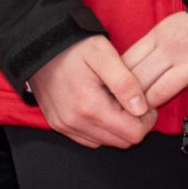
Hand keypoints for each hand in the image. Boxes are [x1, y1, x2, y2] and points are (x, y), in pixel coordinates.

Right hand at [27, 36, 154, 149]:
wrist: (39, 47)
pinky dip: (101, 129)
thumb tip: (141, 109)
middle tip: (134, 101)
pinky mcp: (58, 124)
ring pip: (105, 141)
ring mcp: (65, 126)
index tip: (147, 103)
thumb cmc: (75, 47)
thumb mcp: (105, 55)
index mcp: (90, 107)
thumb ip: (125, 83)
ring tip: (118, 101)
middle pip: (121, 141)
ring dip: (117, 127)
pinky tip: (103, 107)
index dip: (147, 120)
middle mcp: (75, 122)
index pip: (132, 133)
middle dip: (134, 124)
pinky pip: (88, 138)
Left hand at [121, 11, 187, 112]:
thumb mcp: (173, 26)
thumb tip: (127, 73)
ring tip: (159, 109)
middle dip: (132, 100)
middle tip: (135, 108)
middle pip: (137, 83)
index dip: (118, 83)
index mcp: (161, 34)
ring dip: (157, 105)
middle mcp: (174, 48)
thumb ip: (153, 47)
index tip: (120, 93)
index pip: (125, 64)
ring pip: (158, 95)